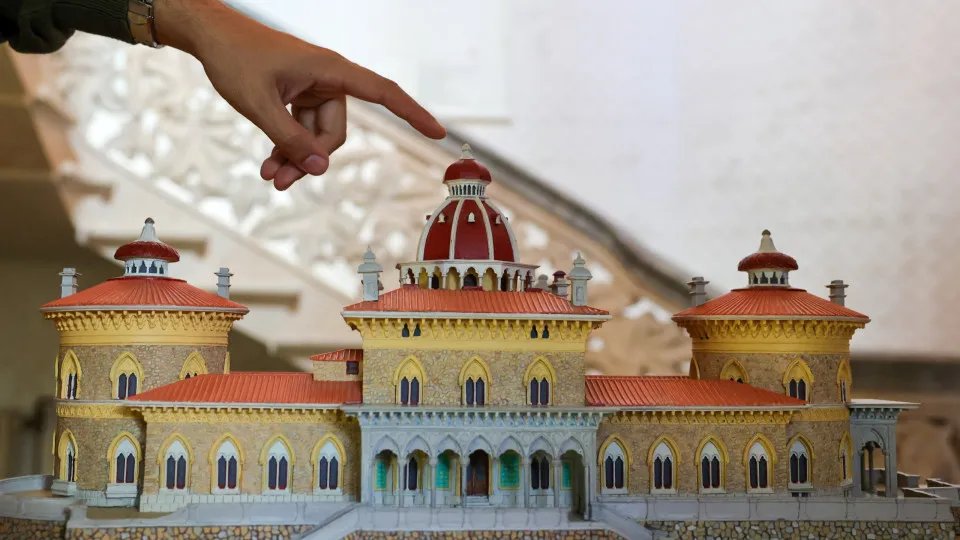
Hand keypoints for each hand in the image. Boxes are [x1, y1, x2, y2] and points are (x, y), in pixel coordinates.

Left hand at [155, 0, 445, 189]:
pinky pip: (302, 129)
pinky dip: (288, 147)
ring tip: (270, 177)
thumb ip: (290, 139)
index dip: (412, 113)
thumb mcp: (259, 104)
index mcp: (330, 70)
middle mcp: (328, 79)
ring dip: (296, 158)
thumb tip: (321, 168)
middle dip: (312, 159)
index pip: (383, 93)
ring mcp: (313, 88)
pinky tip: (270, 164)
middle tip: (281, 183)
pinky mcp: (297, 95)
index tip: (437, 132)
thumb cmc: (234, 60)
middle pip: (335, 132)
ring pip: (317, 136)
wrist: (209, 37)